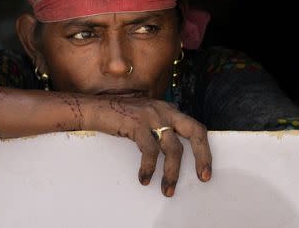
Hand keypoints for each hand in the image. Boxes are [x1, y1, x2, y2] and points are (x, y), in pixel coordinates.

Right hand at [83, 96, 211, 196]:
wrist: (94, 108)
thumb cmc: (119, 117)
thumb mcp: (146, 117)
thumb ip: (161, 126)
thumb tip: (174, 150)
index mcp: (169, 110)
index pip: (195, 127)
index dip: (204, 149)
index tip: (204, 171)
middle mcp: (164, 110)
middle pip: (195, 131)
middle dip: (202, 156)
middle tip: (203, 177)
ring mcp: (152, 116)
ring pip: (173, 148)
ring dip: (172, 172)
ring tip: (167, 190)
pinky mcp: (138, 123)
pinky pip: (150, 151)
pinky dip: (149, 168)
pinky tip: (145, 178)